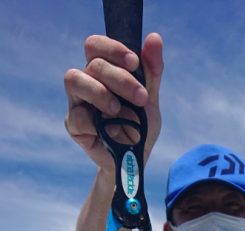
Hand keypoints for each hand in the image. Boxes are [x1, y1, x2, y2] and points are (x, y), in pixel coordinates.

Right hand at [64, 33, 162, 172]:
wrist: (135, 161)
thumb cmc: (140, 127)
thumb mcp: (150, 99)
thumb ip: (152, 71)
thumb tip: (154, 38)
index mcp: (103, 71)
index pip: (96, 46)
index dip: (112, 49)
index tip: (134, 63)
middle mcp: (87, 82)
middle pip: (92, 64)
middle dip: (120, 79)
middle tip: (141, 98)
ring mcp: (77, 103)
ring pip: (74, 80)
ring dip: (100, 92)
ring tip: (118, 110)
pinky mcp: (73, 125)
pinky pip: (77, 115)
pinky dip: (96, 122)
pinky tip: (109, 132)